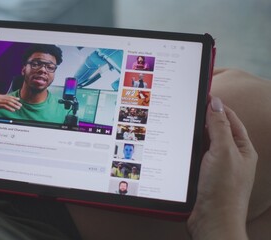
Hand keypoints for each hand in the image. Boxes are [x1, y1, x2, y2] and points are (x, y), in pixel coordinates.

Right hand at [187, 96, 257, 239]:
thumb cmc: (223, 189)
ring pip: (203, 143)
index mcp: (243, 149)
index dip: (217, 106)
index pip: (230, 120)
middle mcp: (230, 157)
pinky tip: (177, 144)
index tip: (202, 95)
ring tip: (180, 123)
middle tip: (186, 108)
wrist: (211, 220)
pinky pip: (194, 156)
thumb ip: (219, 126)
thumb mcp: (223, 152)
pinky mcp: (202, 175)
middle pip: (216, 130)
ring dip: (193, 135)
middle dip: (203, 120)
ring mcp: (216, 167)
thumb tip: (215, 103)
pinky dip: (187, 149)